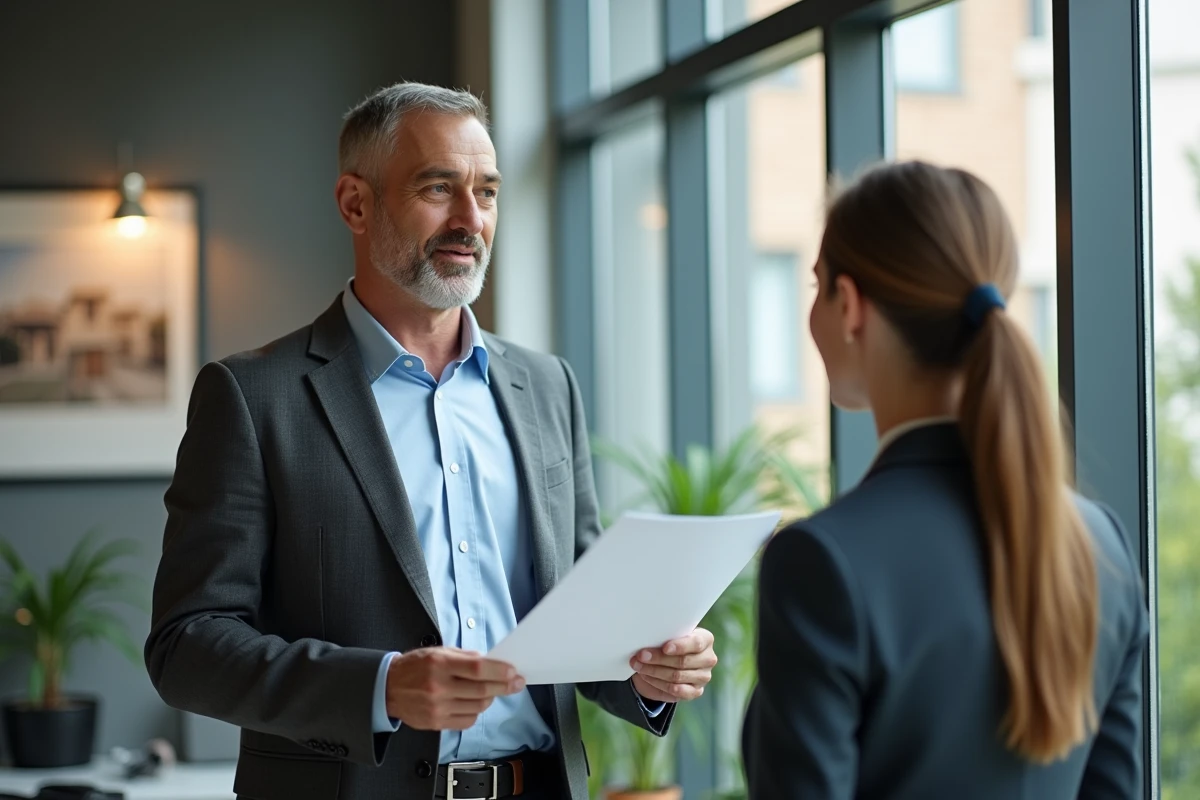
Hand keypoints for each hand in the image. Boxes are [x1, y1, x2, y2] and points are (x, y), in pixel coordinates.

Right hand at [385, 647, 524, 730]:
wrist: (387, 688)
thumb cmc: (415, 666)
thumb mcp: (438, 651)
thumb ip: (465, 657)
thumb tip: (492, 662)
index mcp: (439, 663)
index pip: (477, 668)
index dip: (499, 671)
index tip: (513, 672)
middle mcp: (438, 686)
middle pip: (482, 690)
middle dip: (504, 686)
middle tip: (516, 683)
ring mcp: (437, 707)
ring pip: (478, 707)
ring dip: (491, 698)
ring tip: (492, 690)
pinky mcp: (436, 723)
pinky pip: (467, 720)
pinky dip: (476, 712)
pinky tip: (474, 703)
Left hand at [629, 628, 716, 702]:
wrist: (671, 662)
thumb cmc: (670, 643)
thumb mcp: (670, 635)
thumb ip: (665, 635)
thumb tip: (647, 636)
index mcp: (706, 639)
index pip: (696, 643)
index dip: (680, 646)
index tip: (664, 648)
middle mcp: (708, 659)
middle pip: (683, 661)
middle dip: (658, 659)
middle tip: (640, 656)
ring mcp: (703, 677)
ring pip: (677, 676)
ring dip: (654, 672)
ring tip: (639, 666)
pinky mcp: (696, 691)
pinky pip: (676, 690)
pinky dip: (658, 684)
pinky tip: (647, 677)